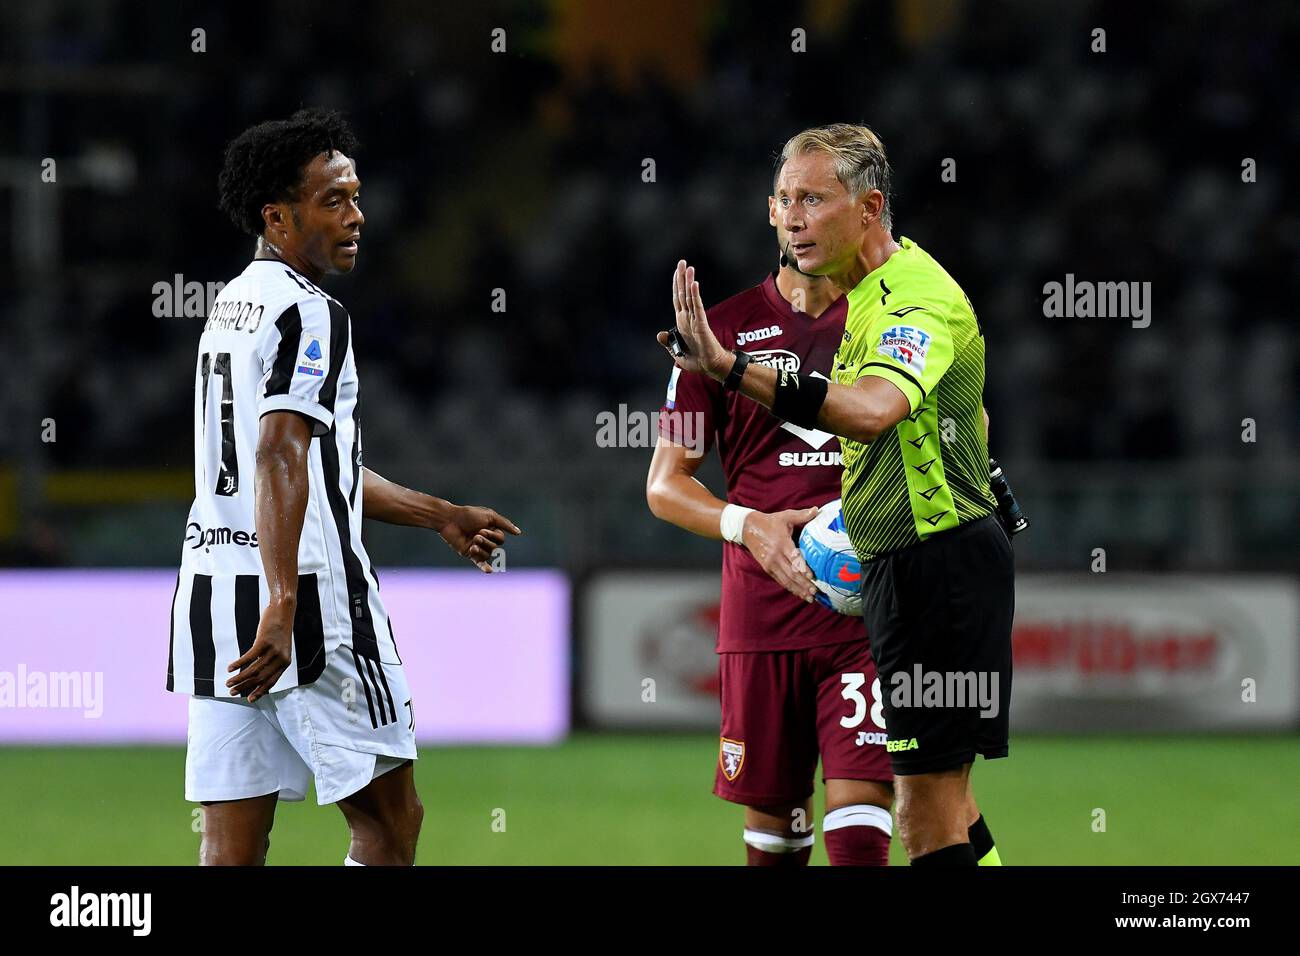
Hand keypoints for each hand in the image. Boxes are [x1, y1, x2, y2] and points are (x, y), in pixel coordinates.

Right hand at [227, 599, 294, 701]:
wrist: (283, 610)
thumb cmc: (279, 629)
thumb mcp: (279, 647)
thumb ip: (271, 660)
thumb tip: (256, 674)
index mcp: (285, 662)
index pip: (271, 682)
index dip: (259, 691)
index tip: (249, 699)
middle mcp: (280, 658)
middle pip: (260, 678)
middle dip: (245, 686)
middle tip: (232, 692)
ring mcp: (273, 650)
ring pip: (253, 669)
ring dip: (239, 677)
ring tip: (228, 682)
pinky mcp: (264, 641)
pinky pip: (248, 657)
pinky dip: (238, 664)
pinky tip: (230, 668)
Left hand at [437, 504, 521, 571]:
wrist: (449, 520)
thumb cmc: (468, 515)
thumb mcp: (489, 515)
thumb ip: (504, 524)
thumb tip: (519, 533)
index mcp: (491, 530)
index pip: (500, 539)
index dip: (493, 536)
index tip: (482, 529)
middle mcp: (486, 539)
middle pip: (495, 548)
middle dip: (486, 542)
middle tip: (476, 535)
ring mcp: (478, 547)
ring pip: (487, 555)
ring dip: (481, 549)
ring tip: (472, 544)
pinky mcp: (469, 554)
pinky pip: (480, 563)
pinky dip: (485, 567)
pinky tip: (489, 571)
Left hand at [656, 260, 731, 379]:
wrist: (709, 367)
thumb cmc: (696, 359)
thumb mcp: (677, 351)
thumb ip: (668, 342)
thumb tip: (660, 334)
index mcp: (682, 322)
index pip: (678, 299)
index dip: (676, 285)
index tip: (676, 272)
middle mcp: (688, 318)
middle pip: (683, 293)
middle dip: (682, 277)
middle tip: (682, 261)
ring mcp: (695, 320)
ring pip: (690, 297)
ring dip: (689, 282)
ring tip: (689, 267)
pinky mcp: (701, 325)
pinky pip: (697, 308)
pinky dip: (695, 296)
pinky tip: (694, 284)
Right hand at [741, 507, 819, 602]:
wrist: (747, 528)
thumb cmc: (769, 521)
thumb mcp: (785, 516)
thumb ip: (802, 515)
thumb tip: (817, 510)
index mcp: (782, 543)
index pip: (794, 558)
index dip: (803, 569)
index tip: (813, 577)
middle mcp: (775, 555)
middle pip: (791, 573)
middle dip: (803, 584)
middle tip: (815, 592)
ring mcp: (770, 563)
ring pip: (785, 579)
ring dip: (798, 589)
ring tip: (809, 597)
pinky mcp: (766, 567)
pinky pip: (779, 580)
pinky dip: (789, 587)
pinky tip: (798, 593)